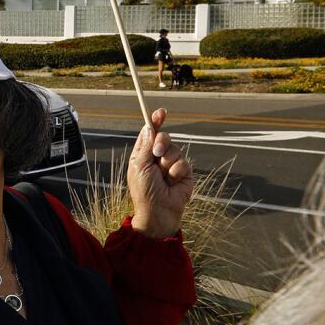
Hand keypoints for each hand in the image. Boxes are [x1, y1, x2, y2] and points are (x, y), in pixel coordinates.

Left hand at [127, 108, 193, 239]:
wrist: (159, 212)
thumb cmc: (144, 191)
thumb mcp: (140, 166)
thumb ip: (145, 146)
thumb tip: (149, 128)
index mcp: (143, 155)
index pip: (150, 134)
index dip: (155, 122)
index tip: (161, 113)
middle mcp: (157, 158)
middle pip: (164, 138)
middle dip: (162, 143)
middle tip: (157, 153)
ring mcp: (171, 165)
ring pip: (175, 149)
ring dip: (168, 162)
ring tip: (164, 177)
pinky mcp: (184, 173)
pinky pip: (184, 162)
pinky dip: (177, 171)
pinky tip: (172, 182)